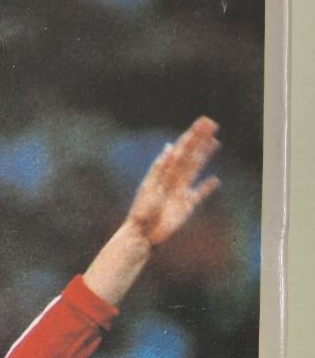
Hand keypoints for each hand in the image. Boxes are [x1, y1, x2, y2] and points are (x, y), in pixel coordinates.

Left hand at [125, 117, 220, 246]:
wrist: (141, 235)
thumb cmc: (141, 212)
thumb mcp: (150, 188)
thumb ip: (161, 169)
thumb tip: (170, 147)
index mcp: (163, 173)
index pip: (180, 150)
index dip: (191, 136)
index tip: (202, 122)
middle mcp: (172, 179)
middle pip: (189, 155)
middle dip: (200, 140)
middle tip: (212, 124)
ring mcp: (180, 192)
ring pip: (194, 170)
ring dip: (204, 155)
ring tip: (214, 142)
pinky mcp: (185, 207)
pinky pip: (198, 195)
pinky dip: (206, 188)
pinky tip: (215, 180)